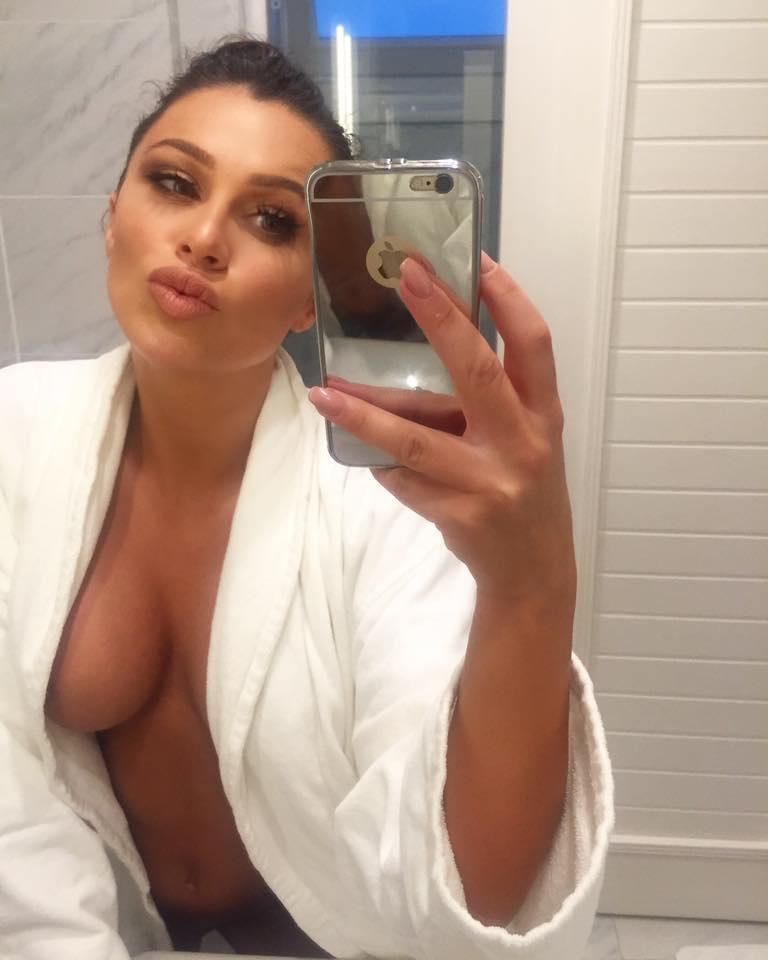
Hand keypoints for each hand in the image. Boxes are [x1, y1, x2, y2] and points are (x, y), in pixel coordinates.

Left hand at [309, 254, 575, 609]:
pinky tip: (360, 451)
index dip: (507, 297)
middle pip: (476, 370)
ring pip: (415, 438)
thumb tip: (436, 337)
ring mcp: (490, 481)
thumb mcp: (528, 438)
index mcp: (544, 415)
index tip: (473, 257)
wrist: (534, 569)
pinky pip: (402, 478)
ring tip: (324, 392)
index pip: (533, 343)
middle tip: (405, 275)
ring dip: (364, 414)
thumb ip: (495, 397)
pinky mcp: (458, 515)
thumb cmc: (525, 490)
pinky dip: (378, 461)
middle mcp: (523, 442)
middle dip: (440, 317)